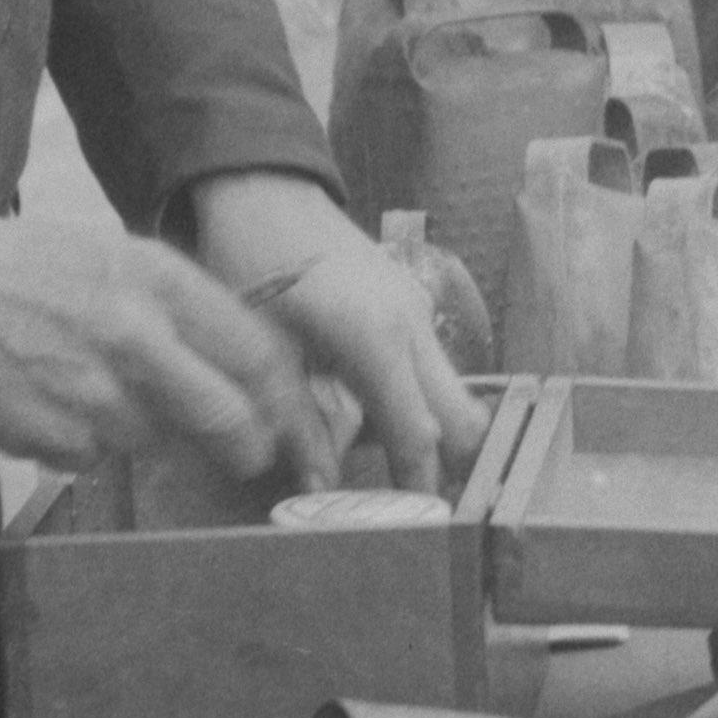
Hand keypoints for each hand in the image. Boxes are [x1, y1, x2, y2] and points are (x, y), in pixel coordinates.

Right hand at [0, 216, 327, 483]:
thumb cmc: (33, 264)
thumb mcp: (120, 256)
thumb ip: (179, 307)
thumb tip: (232, 362)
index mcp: (162, 284)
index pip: (255, 352)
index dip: (283, 397)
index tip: (290, 418)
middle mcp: (139, 339)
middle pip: (222, 415)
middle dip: (244, 446)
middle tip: (248, 456)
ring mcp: (95, 393)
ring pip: (150, 440)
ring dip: (140, 434)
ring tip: (97, 397)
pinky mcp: (52, 435)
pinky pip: (88, 458)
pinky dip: (81, 446)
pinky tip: (52, 408)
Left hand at [185, 169, 482, 489]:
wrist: (266, 192)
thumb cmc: (254, 265)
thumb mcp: (264, 348)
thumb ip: (297, 420)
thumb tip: (319, 485)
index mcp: (378, 340)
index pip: (420, 433)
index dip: (417, 485)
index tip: (410, 526)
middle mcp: (413, 326)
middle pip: (463, 416)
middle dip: (446, 465)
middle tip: (407, 505)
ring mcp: (418, 311)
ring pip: (451, 392)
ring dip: (431, 432)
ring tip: (389, 471)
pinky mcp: (411, 303)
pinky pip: (431, 366)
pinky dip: (419, 400)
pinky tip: (375, 416)